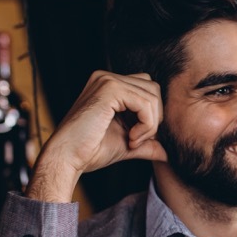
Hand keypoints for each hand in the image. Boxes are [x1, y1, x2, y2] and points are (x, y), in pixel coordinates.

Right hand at [28, 71, 167, 201]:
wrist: (67, 158)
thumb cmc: (91, 152)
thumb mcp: (127, 144)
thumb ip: (147, 143)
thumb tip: (169, 153)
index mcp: (109, 86)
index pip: (147, 90)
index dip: (150, 115)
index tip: (137, 139)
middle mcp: (106, 78)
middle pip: (153, 89)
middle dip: (153, 118)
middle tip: (137, 140)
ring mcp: (107, 80)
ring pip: (152, 96)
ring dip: (150, 124)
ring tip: (132, 141)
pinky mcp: (109, 89)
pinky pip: (145, 103)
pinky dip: (146, 124)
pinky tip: (130, 138)